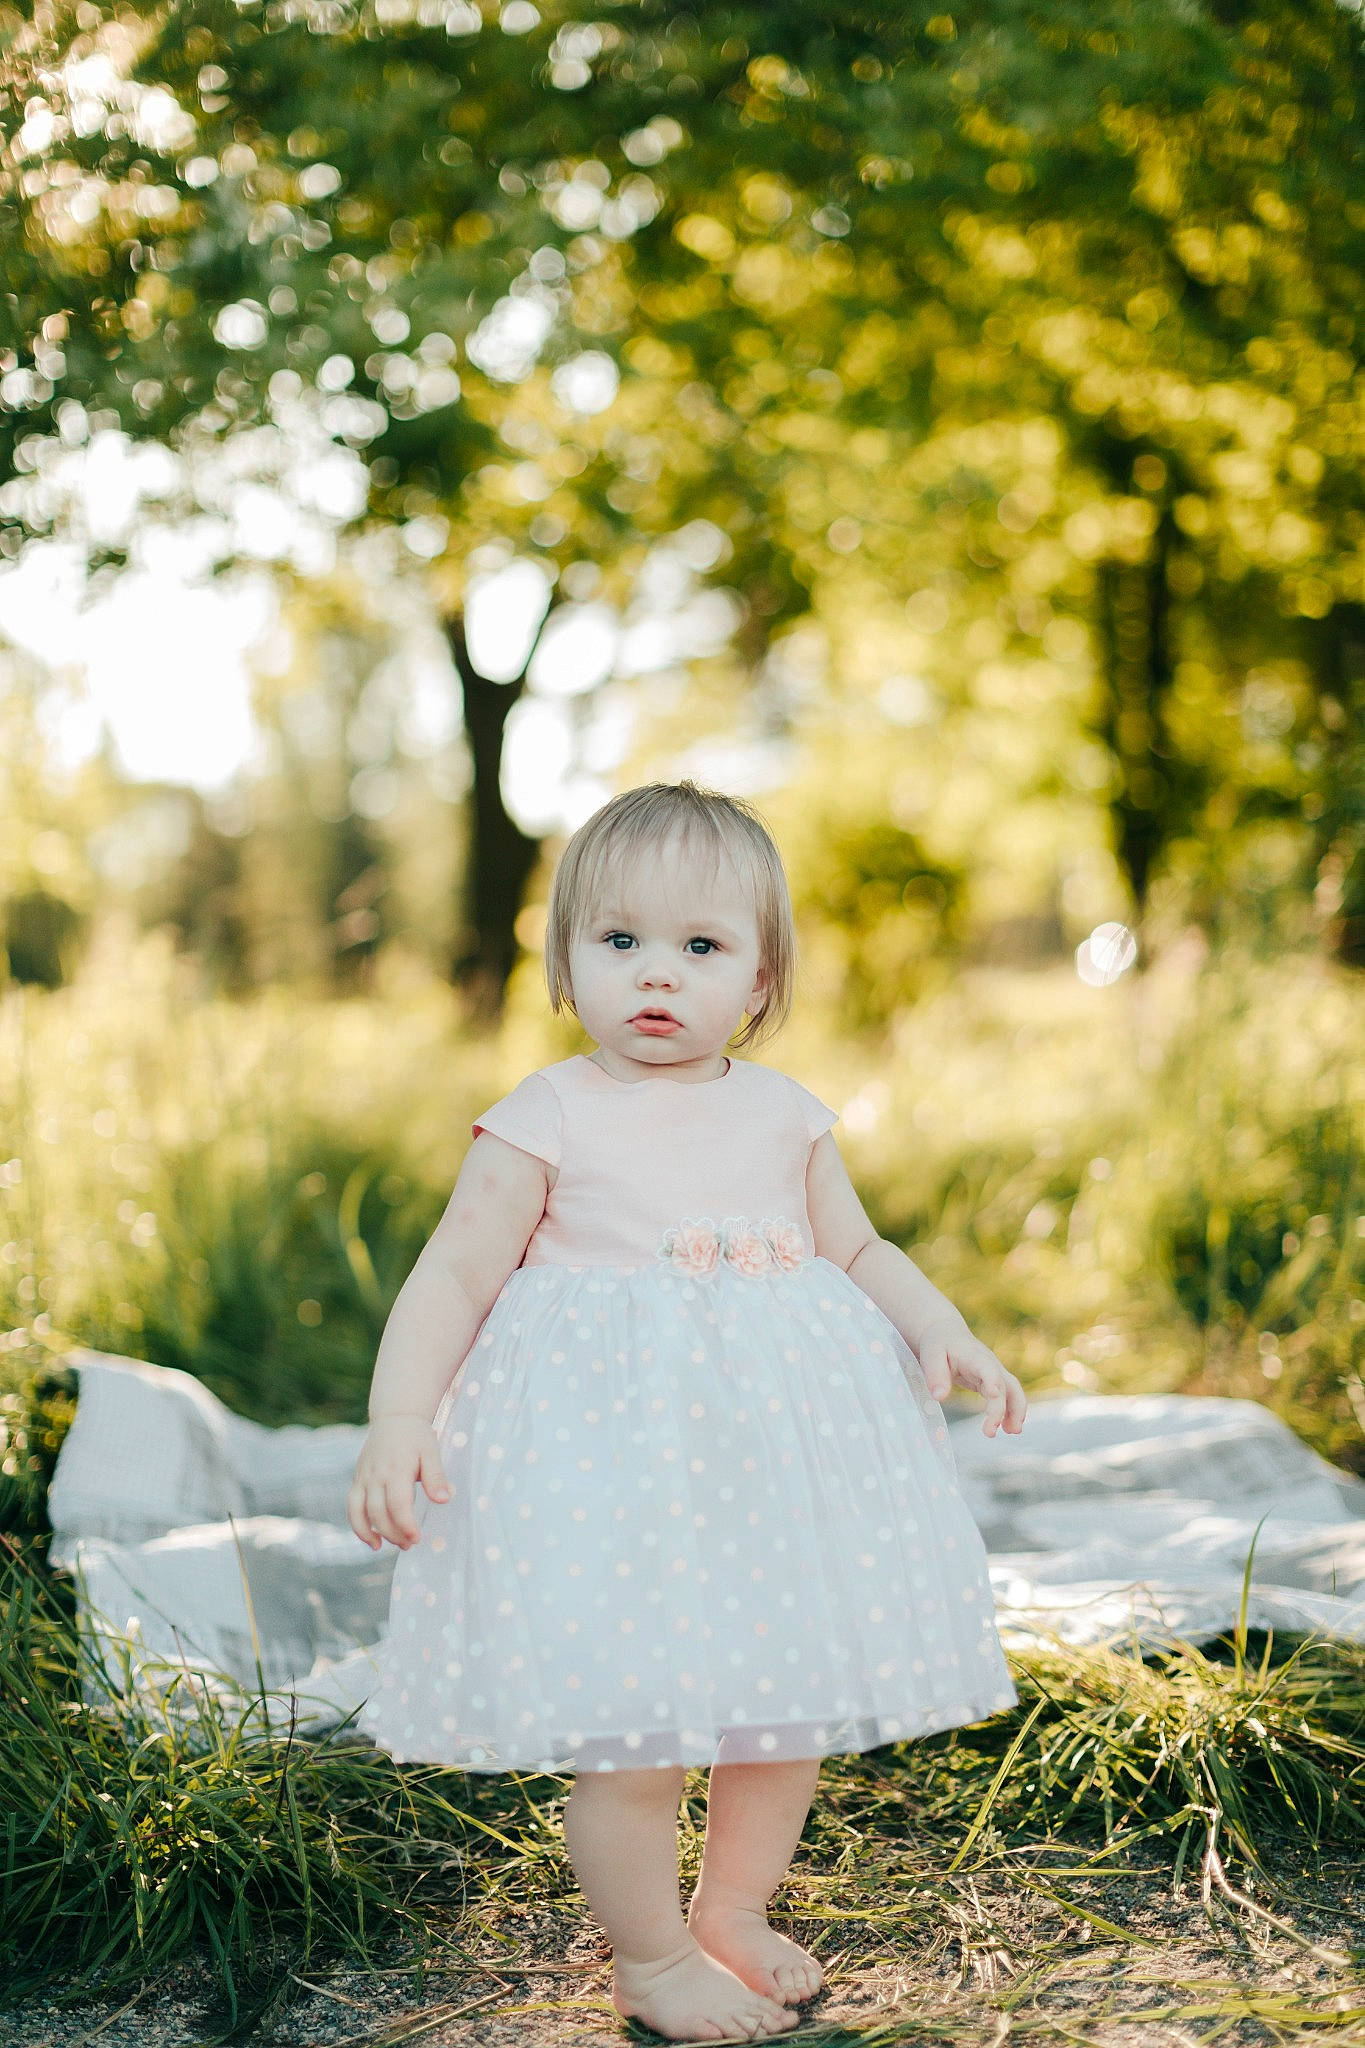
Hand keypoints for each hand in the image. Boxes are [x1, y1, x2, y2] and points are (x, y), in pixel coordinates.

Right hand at [347, 1413, 450, 1550]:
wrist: (394, 1418)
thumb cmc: (416, 1437)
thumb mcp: (431, 1452)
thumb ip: (436, 1476)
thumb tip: (444, 1499)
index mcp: (396, 1468)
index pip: (398, 1504)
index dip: (406, 1525)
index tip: (417, 1538)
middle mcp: (376, 1475)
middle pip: (379, 1512)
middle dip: (394, 1533)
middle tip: (410, 1544)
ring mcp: (363, 1478)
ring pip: (361, 1512)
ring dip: (374, 1533)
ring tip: (391, 1546)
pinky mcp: (357, 1481)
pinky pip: (352, 1507)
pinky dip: (358, 1526)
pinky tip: (373, 1541)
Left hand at [913, 1316, 1026, 1437]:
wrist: (947, 1334)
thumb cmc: (939, 1344)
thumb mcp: (931, 1355)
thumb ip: (935, 1375)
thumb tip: (939, 1397)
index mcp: (974, 1356)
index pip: (988, 1368)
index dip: (992, 1380)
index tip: (993, 1395)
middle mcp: (990, 1364)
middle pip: (1006, 1384)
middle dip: (1003, 1408)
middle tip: (990, 1431)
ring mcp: (995, 1373)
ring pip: (1014, 1391)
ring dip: (1016, 1412)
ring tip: (1013, 1432)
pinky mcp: (994, 1381)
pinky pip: (1009, 1397)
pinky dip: (1012, 1412)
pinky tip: (1009, 1428)